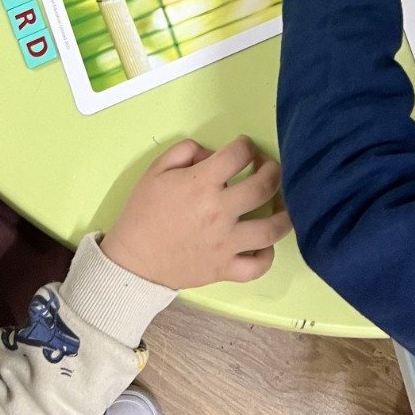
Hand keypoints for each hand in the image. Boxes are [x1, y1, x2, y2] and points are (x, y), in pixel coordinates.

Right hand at [102, 137, 290, 288]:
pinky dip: (268, 254)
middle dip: (272, 169)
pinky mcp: (225, 270)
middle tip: (267, 167)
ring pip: (272, 229)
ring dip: (283, 211)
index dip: (245, 144)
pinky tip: (264, 241)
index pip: (238, 154)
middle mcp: (220, 213)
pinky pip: (258, 265)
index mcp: (202, 185)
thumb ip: (186, 151)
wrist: (132, 261)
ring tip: (279, 202)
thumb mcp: (156, 170)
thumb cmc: (142, 212)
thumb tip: (213, 154)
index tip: (244, 147)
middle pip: (265, 186)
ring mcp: (226, 244)